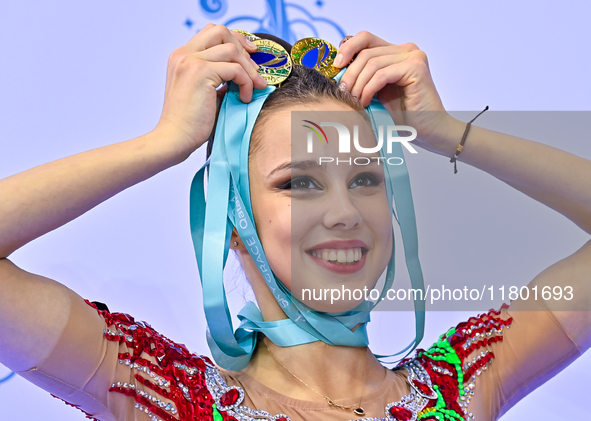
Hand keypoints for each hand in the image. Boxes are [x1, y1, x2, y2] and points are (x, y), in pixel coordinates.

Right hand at [153, 24, 267, 158]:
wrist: (175, 138)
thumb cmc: (191, 122)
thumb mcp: (204, 92)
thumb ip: (218, 77)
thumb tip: (243, 72)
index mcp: (182, 56)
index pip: (212, 33)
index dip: (234, 40)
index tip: (250, 56)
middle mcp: (184, 54)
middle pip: (221, 32)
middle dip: (243, 48)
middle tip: (256, 71)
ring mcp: (190, 61)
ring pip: (232, 49)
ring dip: (248, 69)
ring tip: (252, 89)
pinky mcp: (200, 72)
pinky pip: (235, 69)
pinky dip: (246, 83)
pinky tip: (244, 98)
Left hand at [335, 31, 450, 146]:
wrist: (429, 132)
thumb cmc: (403, 116)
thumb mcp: (376, 92)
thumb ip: (363, 77)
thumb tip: (337, 68)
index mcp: (396, 52)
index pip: (366, 38)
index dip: (348, 48)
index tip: (336, 66)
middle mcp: (407, 49)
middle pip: (366, 52)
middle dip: (350, 73)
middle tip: (342, 92)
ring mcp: (413, 56)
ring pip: (372, 63)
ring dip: (358, 84)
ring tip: (353, 101)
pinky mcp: (416, 67)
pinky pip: (382, 75)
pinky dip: (369, 89)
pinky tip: (365, 102)